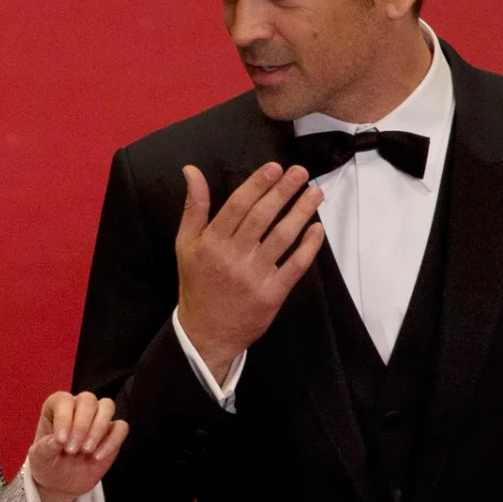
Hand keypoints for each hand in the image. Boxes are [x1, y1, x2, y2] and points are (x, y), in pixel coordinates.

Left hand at [29, 391, 127, 501]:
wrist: (61, 483)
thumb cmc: (47, 463)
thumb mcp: (39, 458)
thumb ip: (45, 447)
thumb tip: (58, 440)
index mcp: (57, 406)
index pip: (64, 400)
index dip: (64, 418)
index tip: (61, 440)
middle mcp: (78, 407)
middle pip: (88, 400)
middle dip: (82, 425)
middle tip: (72, 449)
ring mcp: (98, 419)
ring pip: (107, 406)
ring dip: (98, 428)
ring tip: (87, 451)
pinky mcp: (112, 433)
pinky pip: (121, 427)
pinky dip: (112, 441)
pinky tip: (98, 457)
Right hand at [175, 163, 325, 378]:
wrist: (206, 333)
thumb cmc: (197, 284)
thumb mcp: (186, 244)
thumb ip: (193, 207)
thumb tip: (191, 171)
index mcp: (211, 243)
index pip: (237, 206)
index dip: (257, 185)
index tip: (275, 168)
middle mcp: (233, 257)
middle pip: (262, 218)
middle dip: (283, 192)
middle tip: (300, 172)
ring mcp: (254, 277)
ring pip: (282, 238)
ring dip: (301, 212)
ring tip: (314, 193)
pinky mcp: (272, 294)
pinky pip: (295, 266)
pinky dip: (308, 246)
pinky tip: (317, 228)